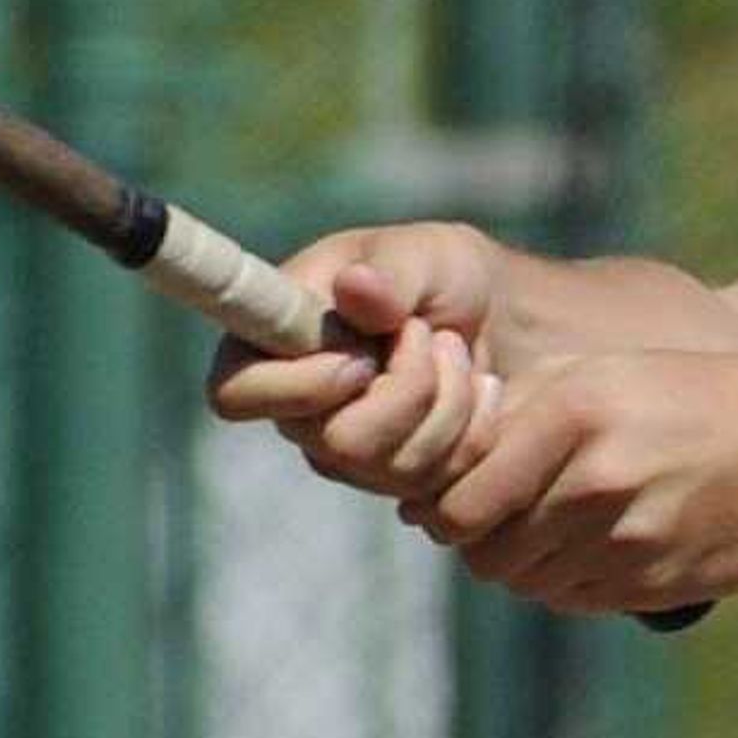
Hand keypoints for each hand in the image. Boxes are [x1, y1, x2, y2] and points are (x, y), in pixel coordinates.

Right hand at [207, 223, 509, 502]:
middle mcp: (299, 409)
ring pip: (397, 469)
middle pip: (337, 444)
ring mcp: (347, 453)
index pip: (236, 394)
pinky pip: (441, 483)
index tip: (360, 359)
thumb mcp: (422, 254)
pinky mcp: (397, 480)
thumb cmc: (440, 275)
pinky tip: (481, 388)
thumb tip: (357, 288)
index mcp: (273, 342)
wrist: (501, 317)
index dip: (298, 387)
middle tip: (430, 334)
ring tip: (455, 350)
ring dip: (450, 400)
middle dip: (409, 387)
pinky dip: (476, 429)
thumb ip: (390, 273)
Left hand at [419, 351, 737, 614]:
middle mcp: (595, 482)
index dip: (442, 504)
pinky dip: (563, 577)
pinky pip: (570, 597)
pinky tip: (590, 542)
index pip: (460, 498)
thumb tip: (441, 456)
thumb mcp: (607, 371)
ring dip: (521, 559)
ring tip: (547, 522)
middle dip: (477, 537)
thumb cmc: (698, 398)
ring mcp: (626, 542)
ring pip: (523, 580)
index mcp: (574, 414)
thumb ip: (521, 405)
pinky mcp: (650, 585)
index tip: (451, 492)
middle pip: (484, 549)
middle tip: (492, 513)